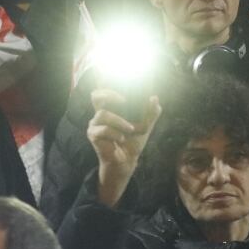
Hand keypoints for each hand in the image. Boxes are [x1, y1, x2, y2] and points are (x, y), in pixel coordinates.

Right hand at [87, 87, 161, 206]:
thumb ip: (151, 112)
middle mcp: (100, 114)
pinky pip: (104, 129)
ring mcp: (95, 125)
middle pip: (95, 96)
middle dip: (110, 95)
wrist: (127, 161)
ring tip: (131, 129)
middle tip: (124, 100)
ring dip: (119, 121)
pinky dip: (115, 133)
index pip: (103, 92)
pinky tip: (122, 139)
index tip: (125, 91)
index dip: (109, 87)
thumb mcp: (146, 126)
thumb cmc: (133, 142)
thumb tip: (154, 98)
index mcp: (111, 109)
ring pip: (103, 114)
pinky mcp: (93, 135)